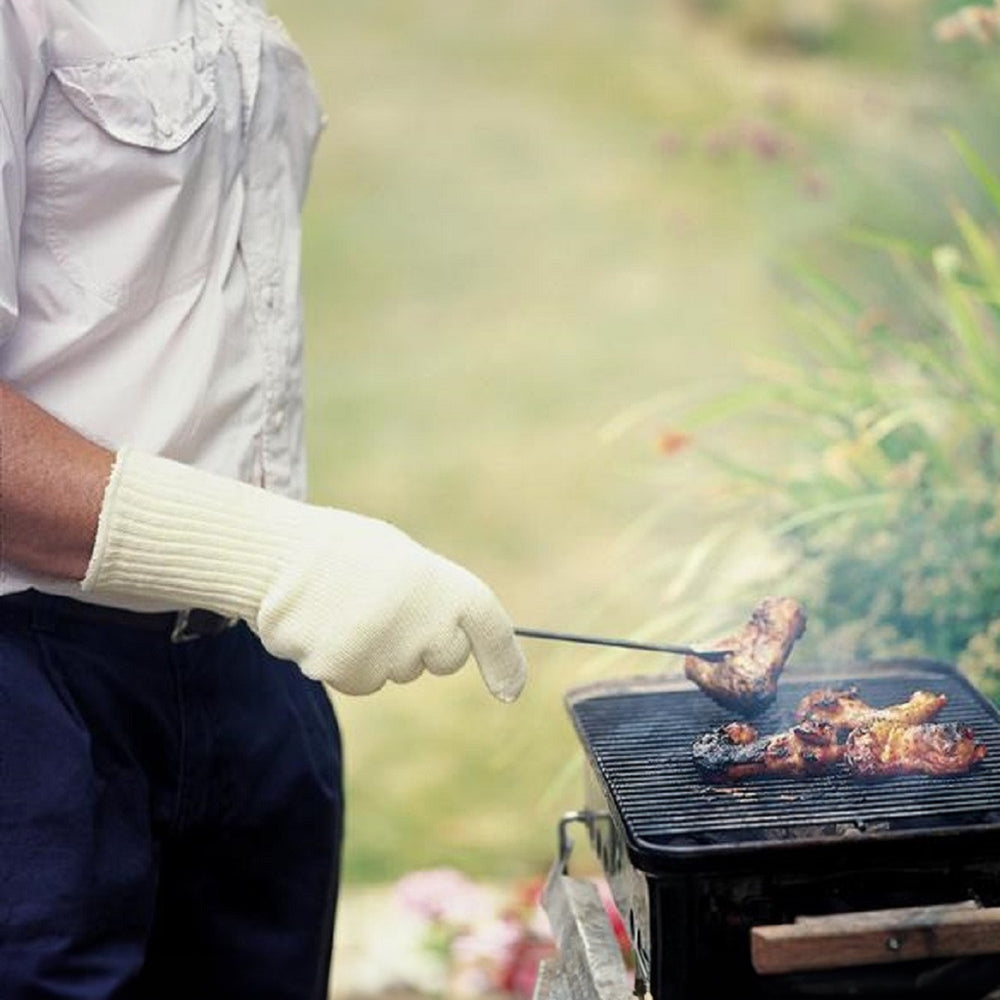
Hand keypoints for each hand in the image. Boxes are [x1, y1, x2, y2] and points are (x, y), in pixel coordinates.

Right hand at [83, 450, 526, 699]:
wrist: (275, 552)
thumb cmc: (343, 551)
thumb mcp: (403, 561)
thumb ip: (436, 600)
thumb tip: (455, 640)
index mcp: (444, 584)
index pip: (491, 629)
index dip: (504, 662)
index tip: (510, 691)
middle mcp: (423, 623)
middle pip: (442, 659)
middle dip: (422, 644)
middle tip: (383, 606)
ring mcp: (384, 652)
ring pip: (394, 673)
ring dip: (375, 652)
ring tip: (343, 608)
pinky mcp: (344, 672)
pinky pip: (356, 681)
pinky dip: (341, 662)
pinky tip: (322, 627)